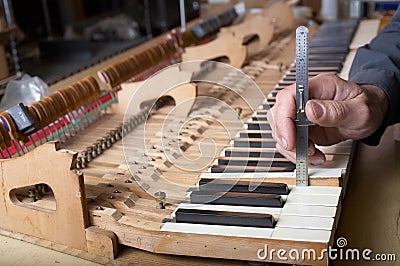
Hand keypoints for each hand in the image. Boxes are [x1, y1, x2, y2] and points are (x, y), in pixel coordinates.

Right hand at [268, 73, 387, 164]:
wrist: (372, 113)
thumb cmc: (368, 106)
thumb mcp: (360, 110)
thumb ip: (336, 110)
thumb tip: (311, 110)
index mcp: (318, 87)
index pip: (288, 96)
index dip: (283, 117)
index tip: (290, 138)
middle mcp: (305, 99)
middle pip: (278, 114)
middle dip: (285, 136)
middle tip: (301, 150)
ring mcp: (302, 114)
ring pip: (280, 130)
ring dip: (293, 148)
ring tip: (313, 154)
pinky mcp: (302, 128)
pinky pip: (290, 141)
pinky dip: (298, 153)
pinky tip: (314, 156)